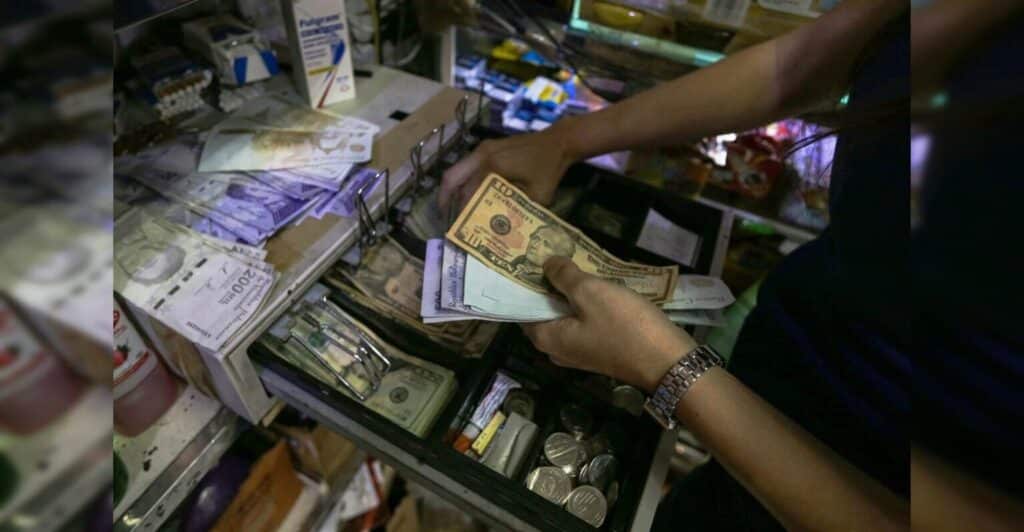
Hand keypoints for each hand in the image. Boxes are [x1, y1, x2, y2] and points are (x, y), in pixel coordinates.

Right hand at [438, 120, 578, 213]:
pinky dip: (463, 179)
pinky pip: (467, 164)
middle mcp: (482, 155)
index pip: (469, 192)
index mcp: (493, 166)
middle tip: (445, 218)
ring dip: (452, 188)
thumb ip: (517, 210)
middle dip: (445, 198)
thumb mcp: (538, 196)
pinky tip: (468, 193)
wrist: (558, 141)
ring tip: (452, 208)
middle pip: (452, 177)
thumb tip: (501, 227)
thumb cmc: (549, 168)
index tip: (460, 228)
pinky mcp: (488, 147)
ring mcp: (483, 148)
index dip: (462, 212)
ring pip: (457, 169)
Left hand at [521, 256, 695, 392]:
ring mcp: (579, 351)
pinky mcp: (599, 349)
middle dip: (547, 284)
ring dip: (568, 292)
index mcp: (546, 338)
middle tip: (549, 253)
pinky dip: (585, 303)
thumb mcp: (590, 292)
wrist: (666, 361)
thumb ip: (564, 276)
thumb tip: (547, 264)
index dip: (523, 282)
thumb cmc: (623, 325)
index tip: (526, 258)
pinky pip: (584, 321)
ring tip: (572, 262)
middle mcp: (556, 349)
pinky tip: (595, 284)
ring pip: (566, 315)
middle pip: (543, 311)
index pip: (521, 307)